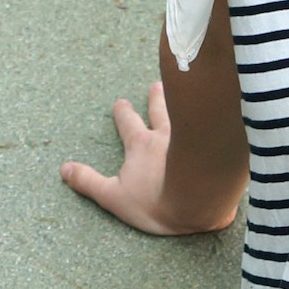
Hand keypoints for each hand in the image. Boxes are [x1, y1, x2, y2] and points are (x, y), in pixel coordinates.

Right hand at [61, 84, 239, 235]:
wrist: (201, 203)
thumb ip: (88, 182)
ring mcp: (195, 137)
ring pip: (188, 110)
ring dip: (185, 99)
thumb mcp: (114, 196)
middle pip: (160, 110)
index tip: (121, 103)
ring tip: (187, 85)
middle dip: (156, 98)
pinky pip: (215, 122)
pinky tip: (223, 111)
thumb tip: (64, 169)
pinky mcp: (217, 144)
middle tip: (157, 85)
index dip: (123, 113)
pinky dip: (215, 113)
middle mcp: (167, 134)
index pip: (128, 123)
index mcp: (141, 145)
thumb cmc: (156, 203)